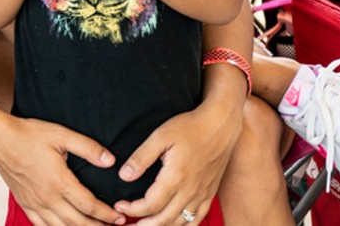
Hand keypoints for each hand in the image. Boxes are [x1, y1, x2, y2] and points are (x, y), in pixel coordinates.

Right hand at [0, 113, 123, 225]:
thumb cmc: (27, 135)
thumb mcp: (61, 134)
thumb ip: (87, 148)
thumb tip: (110, 160)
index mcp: (59, 182)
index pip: (89, 205)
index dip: (107, 214)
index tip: (120, 217)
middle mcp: (47, 197)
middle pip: (77, 222)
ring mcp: (34, 203)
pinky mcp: (24, 203)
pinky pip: (41, 225)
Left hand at [111, 99, 239, 224]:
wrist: (221, 124)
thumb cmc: (189, 127)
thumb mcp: (160, 137)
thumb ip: (141, 158)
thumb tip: (124, 176)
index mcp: (176, 178)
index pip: (150, 205)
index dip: (132, 210)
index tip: (119, 205)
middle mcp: (190, 191)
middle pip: (164, 220)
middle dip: (143, 225)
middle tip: (126, 224)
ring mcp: (202, 194)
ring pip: (180, 223)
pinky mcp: (210, 193)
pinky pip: (197, 219)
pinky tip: (172, 225)